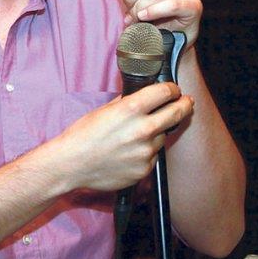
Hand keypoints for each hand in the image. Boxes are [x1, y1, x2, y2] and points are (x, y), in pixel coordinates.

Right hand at [55, 82, 193, 191]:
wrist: (71, 165)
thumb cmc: (82, 136)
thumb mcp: (104, 110)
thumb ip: (127, 102)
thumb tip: (143, 96)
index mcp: (131, 109)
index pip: (165, 92)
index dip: (172, 88)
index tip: (174, 90)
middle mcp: (142, 129)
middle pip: (177, 112)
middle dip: (184, 104)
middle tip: (186, 102)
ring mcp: (145, 151)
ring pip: (162, 136)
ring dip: (156, 133)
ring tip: (134, 137)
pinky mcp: (144, 169)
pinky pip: (153, 156)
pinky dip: (146, 152)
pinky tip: (128, 152)